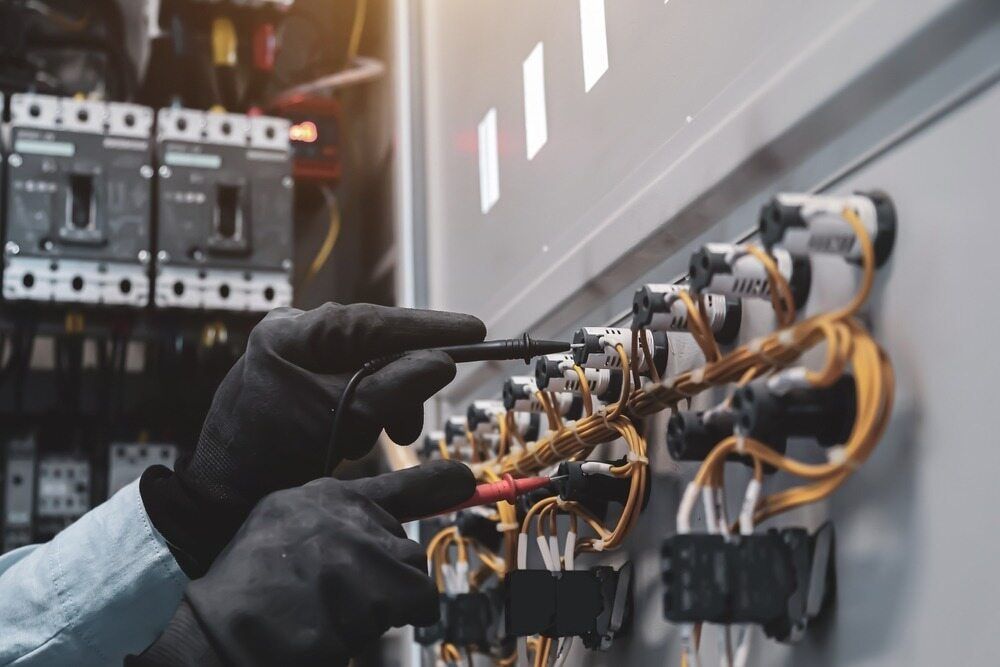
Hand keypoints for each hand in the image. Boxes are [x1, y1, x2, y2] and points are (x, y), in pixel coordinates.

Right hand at [131, 461, 475, 666]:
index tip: (467, 479)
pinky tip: (340, 626)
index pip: (398, 484)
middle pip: (406, 549)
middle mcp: (346, 516)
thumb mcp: (285, 524)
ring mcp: (357, 554)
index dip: (439, 482)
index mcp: (325, 497)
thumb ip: (338, 520)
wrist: (215, 630)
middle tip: (339, 597)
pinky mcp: (367, 595)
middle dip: (386, 580)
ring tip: (332, 612)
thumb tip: (389, 530)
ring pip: (412, 579)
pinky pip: (411, 609)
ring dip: (385, 605)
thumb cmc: (248, 585)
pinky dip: (387, 624)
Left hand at [141, 303, 484, 574]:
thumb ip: (394, 387)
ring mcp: (295, 360)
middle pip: (373, 345)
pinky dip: (364, 414)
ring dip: (383, 406)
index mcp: (292, 334)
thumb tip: (441, 362)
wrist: (220, 499)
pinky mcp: (301, 385)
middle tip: (410, 425)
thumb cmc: (265, 457)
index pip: (374, 321)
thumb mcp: (339, 419)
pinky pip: (351, 388)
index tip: (472, 330)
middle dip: (401, 386)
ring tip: (378, 440)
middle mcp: (293, 338)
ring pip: (368, 370)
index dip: (428, 327)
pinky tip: (356, 440)